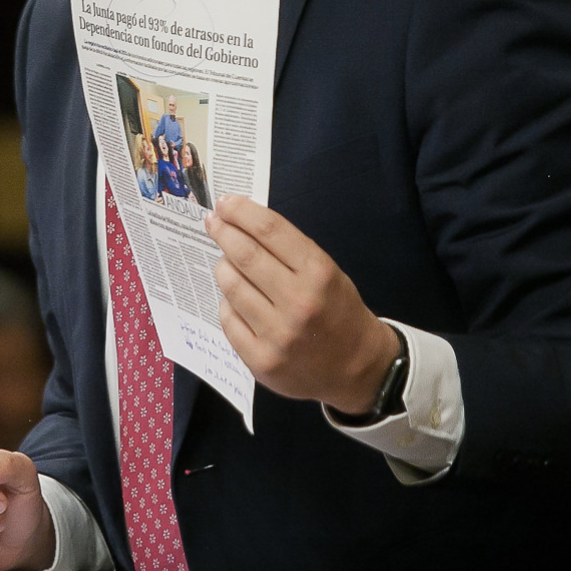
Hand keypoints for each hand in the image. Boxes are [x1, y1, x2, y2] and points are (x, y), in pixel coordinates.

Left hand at [205, 194, 400, 415]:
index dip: (241, 212)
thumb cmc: (338, 310)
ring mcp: (277, 335)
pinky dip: (227, 303)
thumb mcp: (327, 272)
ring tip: (225, 261)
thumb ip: (288, 251)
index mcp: (318, 273)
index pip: (270, 230)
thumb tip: (241, 225)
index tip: (225, 202)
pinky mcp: (261, 360)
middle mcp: (298, 302)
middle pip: (245, 255)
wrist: (357, 367)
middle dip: (223, 232)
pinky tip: (234, 298)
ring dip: (223, 267)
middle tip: (212, 221)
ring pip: (231, 286)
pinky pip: (228, 319)